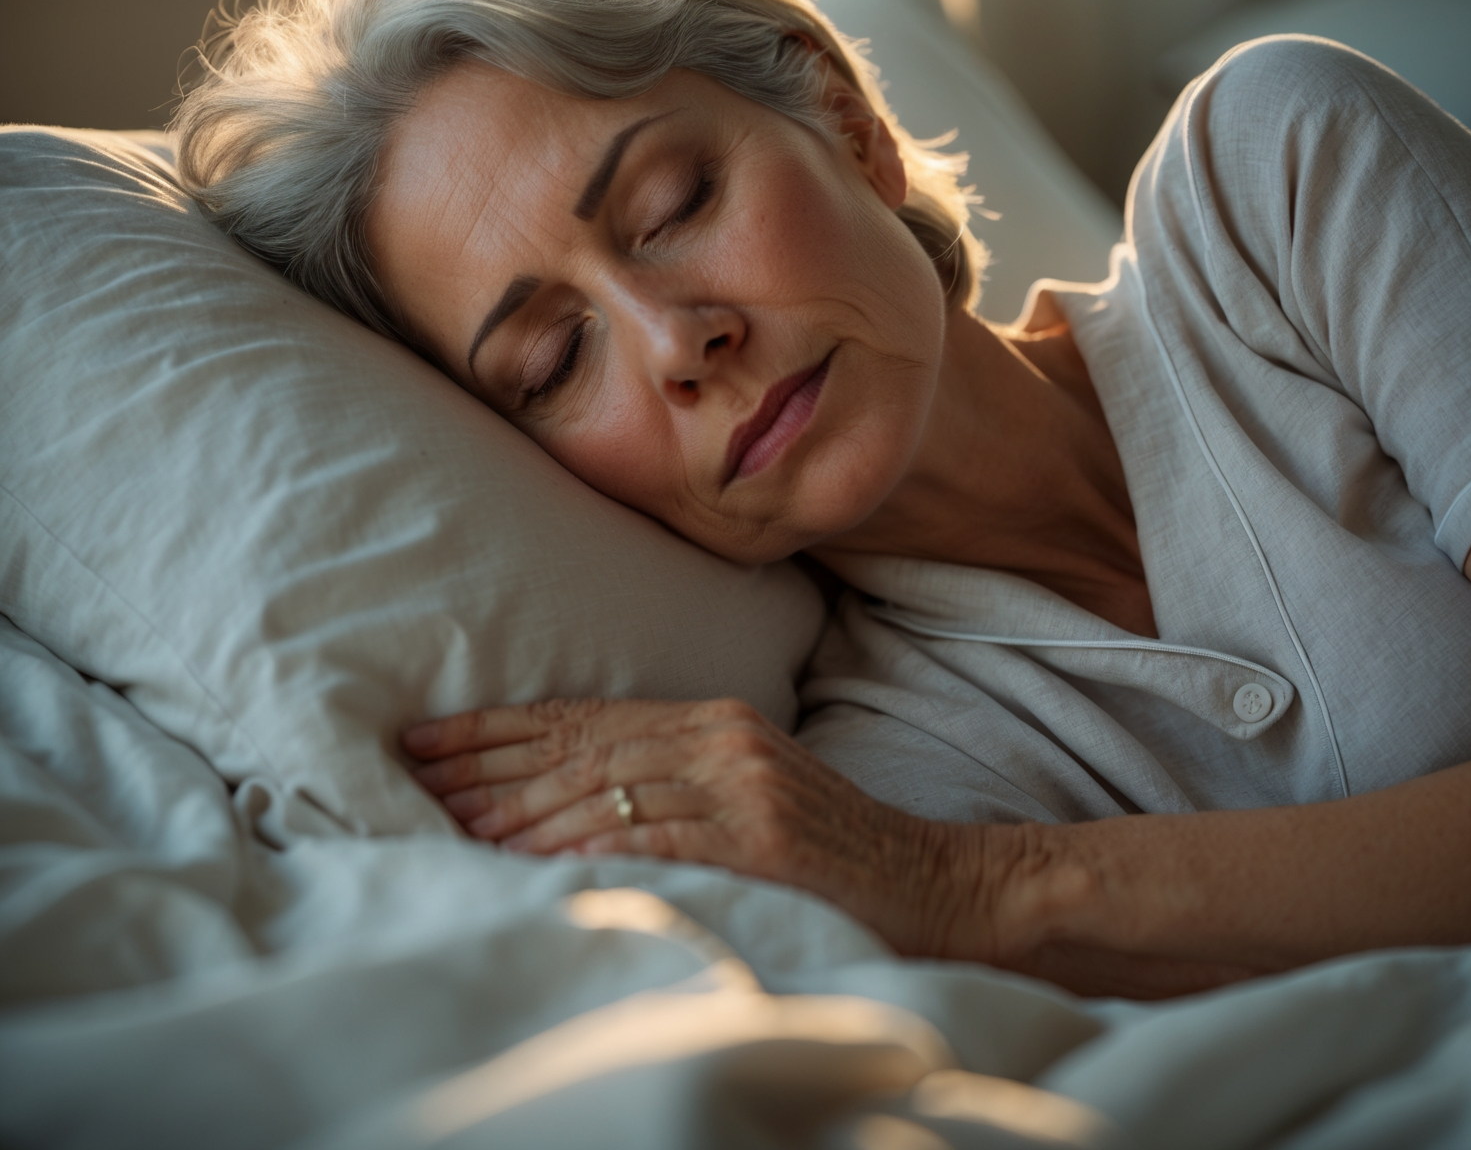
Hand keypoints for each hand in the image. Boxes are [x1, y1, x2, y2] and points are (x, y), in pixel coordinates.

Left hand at [402, 697, 982, 956]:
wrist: (930, 882)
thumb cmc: (830, 848)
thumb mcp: (746, 791)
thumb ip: (669, 780)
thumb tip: (561, 799)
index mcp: (712, 719)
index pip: (582, 716)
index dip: (497, 728)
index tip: (427, 739)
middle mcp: (720, 736)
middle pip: (580, 745)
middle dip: (488, 762)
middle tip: (413, 775)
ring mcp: (742, 782)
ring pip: (606, 785)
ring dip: (520, 807)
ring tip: (451, 821)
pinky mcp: (760, 834)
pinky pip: (653, 835)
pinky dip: (583, 843)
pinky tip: (530, 855)